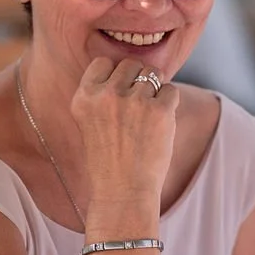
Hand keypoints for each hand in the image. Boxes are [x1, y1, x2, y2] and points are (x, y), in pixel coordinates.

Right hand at [70, 56, 178, 212]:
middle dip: (137, 80)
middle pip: (131, 64)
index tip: (118, 97)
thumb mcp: (90, 123)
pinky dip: (169, 104)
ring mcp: (133, 101)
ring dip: (155, 92)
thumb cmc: (108, 160)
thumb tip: (133, 69)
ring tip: (147, 119)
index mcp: (84, 97)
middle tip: (137, 110)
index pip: (104, 62)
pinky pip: (171, 91)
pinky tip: (159, 125)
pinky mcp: (159, 110)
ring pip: (153, 74)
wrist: (122, 192)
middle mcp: (106, 95)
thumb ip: (103, 94)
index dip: (115, 76)